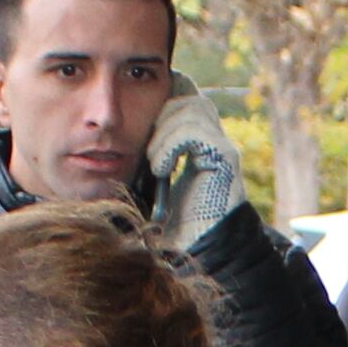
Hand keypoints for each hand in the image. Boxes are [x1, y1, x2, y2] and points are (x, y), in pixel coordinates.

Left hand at [144, 88, 248, 249]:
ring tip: (154, 163)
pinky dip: (170, 145)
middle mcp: (215, 141)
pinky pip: (194, 131)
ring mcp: (222, 148)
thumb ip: (153, 155)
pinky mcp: (224, 158)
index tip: (143, 135)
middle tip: (149, 149)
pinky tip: (162, 169)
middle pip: (189, 97)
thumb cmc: (175, 223)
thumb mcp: (157, 181)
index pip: (184, 100)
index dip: (162, 106)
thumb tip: (124, 136)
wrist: (198, 249)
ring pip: (191, 108)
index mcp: (200, 144)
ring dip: (163, 132)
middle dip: (162, 115)